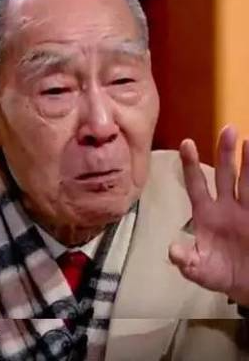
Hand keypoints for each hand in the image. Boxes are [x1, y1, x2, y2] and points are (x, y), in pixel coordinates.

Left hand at [169, 125, 248, 305]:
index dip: (191, 165)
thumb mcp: (199, 270)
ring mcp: (248, 211)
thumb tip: (173, 251)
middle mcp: (227, 207)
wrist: (246, 286)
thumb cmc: (218, 274)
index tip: (186, 143)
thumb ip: (187, 261)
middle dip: (226, 153)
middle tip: (228, 129)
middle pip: (226, 175)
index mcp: (206, 214)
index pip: (196, 185)